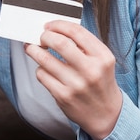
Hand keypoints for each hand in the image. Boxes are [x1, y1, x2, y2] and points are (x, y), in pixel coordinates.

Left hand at [24, 20, 121, 139]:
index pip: (76, 32)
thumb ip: (84, 45)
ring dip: (34, 50)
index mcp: (102, 57)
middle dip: (44, 36)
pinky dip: (40, 69)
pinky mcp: (63, 96)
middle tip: (40, 37)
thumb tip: (56, 30)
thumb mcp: (102, 61)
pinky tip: (44, 69)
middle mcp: (91, 70)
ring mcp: (76, 84)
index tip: (49, 25)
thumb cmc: (100, 83)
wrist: (107, 115)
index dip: (58, 25)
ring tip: (31, 48)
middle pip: (59, 43)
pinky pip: (42, 75)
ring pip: (45, 59)